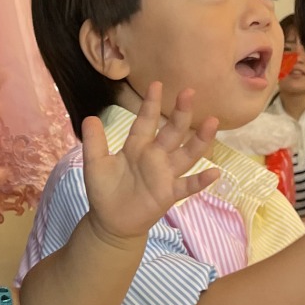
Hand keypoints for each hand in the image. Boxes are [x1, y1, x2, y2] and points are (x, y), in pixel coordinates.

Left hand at [80, 83, 219, 246]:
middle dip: (180, 113)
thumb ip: (94, 142)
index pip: (146, 121)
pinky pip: (187, 186)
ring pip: (186, 154)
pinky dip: (200, 180)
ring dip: (199, 140)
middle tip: (189, 92)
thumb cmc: (104, 190)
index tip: (156, 84)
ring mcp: (165, 174)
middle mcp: (155, 156)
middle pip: (172, 132)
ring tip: (212, 122)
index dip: (150, 104)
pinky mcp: (169, 193)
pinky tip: (215, 172)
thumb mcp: (95, 164)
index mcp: (137, 146)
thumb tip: (89, 117)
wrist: (110, 221)